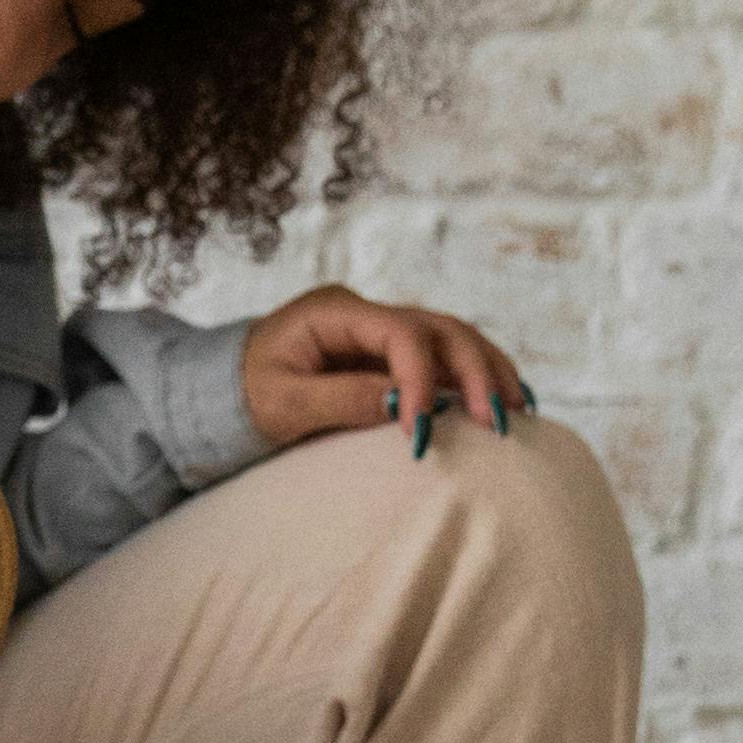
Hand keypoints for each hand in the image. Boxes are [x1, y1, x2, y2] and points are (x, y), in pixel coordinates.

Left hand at [241, 282, 532, 456]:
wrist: (224, 391)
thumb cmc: (244, 396)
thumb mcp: (281, 405)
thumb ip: (339, 399)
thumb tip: (400, 405)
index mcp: (334, 311)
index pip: (399, 334)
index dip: (420, 380)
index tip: (421, 431)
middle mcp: (366, 313)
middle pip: (440, 328)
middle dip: (473, 373)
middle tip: (495, 422)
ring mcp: (381, 331)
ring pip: (453, 338)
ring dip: (488, 373)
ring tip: (517, 413)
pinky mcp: (390, 354)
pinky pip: (444, 359)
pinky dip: (476, 379)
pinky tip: (506, 402)